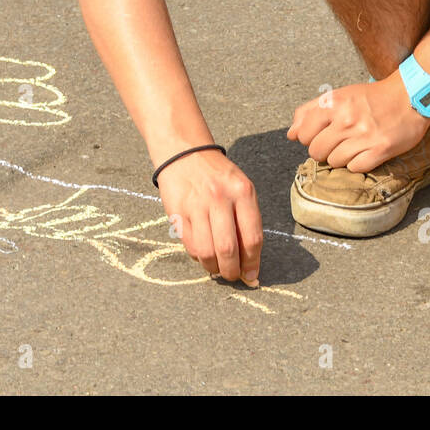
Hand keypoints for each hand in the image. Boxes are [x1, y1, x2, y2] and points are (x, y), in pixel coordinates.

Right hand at [156, 149, 261, 285]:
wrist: (186, 153)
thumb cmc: (219, 176)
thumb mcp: (241, 189)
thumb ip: (247, 222)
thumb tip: (250, 262)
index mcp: (243, 192)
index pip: (252, 237)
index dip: (252, 263)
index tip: (251, 275)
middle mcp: (220, 198)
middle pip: (228, 249)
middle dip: (232, 271)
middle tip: (233, 276)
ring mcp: (197, 205)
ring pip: (206, 251)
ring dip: (213, 268)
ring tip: (217, 268)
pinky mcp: (178, 212)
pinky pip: (189, 245)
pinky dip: (198, 257)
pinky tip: (203, 254)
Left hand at [287, 78, 429, 172]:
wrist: (410, 97)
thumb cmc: (372, 97)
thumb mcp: (339, 95)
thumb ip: (310, 111)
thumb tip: (291, 134)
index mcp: (334, 103)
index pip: (303, 133)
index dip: (308, 138)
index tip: (321, 135)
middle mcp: (347, 119)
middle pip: (316, 151)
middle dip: (323, 150)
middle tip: (337, 142)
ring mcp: (364, 135)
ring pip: (334, 161)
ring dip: (341, 157)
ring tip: (354, 145)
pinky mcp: (380, 149)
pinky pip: (354, 168)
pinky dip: (357, 164)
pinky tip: (365, 152)